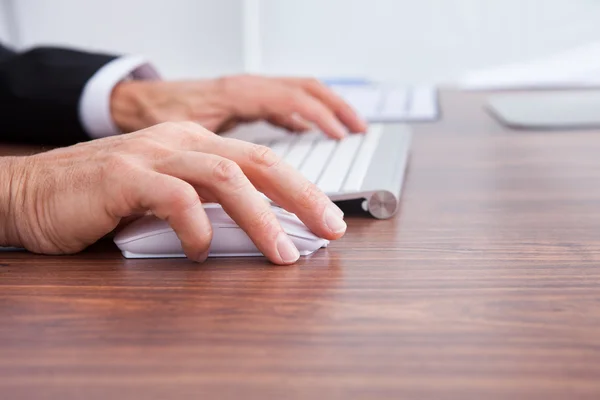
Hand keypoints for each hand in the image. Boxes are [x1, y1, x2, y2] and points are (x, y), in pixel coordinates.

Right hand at [0, 122, 346, 263]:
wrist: (32, 192)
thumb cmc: (104, 200)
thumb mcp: (167, 197)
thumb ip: (209, 206)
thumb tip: (262, 232)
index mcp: (195, 144)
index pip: (263, 161)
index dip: (302, 189)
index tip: (329, 219)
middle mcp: (180, 142)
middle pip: (258, 162)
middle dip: (302, 197)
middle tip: (330, 229)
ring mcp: (151, 155)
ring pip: (225, 178)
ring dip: (261, 219)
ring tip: (281, 254)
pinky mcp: (123, 176)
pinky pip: (173, 198)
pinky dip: (196, 227)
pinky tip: (201, 251)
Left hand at [110, 75, 366, 138]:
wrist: (134, 100)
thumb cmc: (154, 117)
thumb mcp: (184, 139)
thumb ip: (216, 163)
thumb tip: (242, 195)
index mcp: (237, 93)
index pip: (293, 100)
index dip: (322, 119)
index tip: (342, 139)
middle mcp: (246, 86)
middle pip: (304, 90)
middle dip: (336, 110)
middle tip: (358, 132)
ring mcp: (246, 89)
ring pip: (297, 90)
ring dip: (326, 107)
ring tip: (349, 128)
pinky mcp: (244, 99)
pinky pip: (283, 99)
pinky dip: (304, 113)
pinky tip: (310, 130)